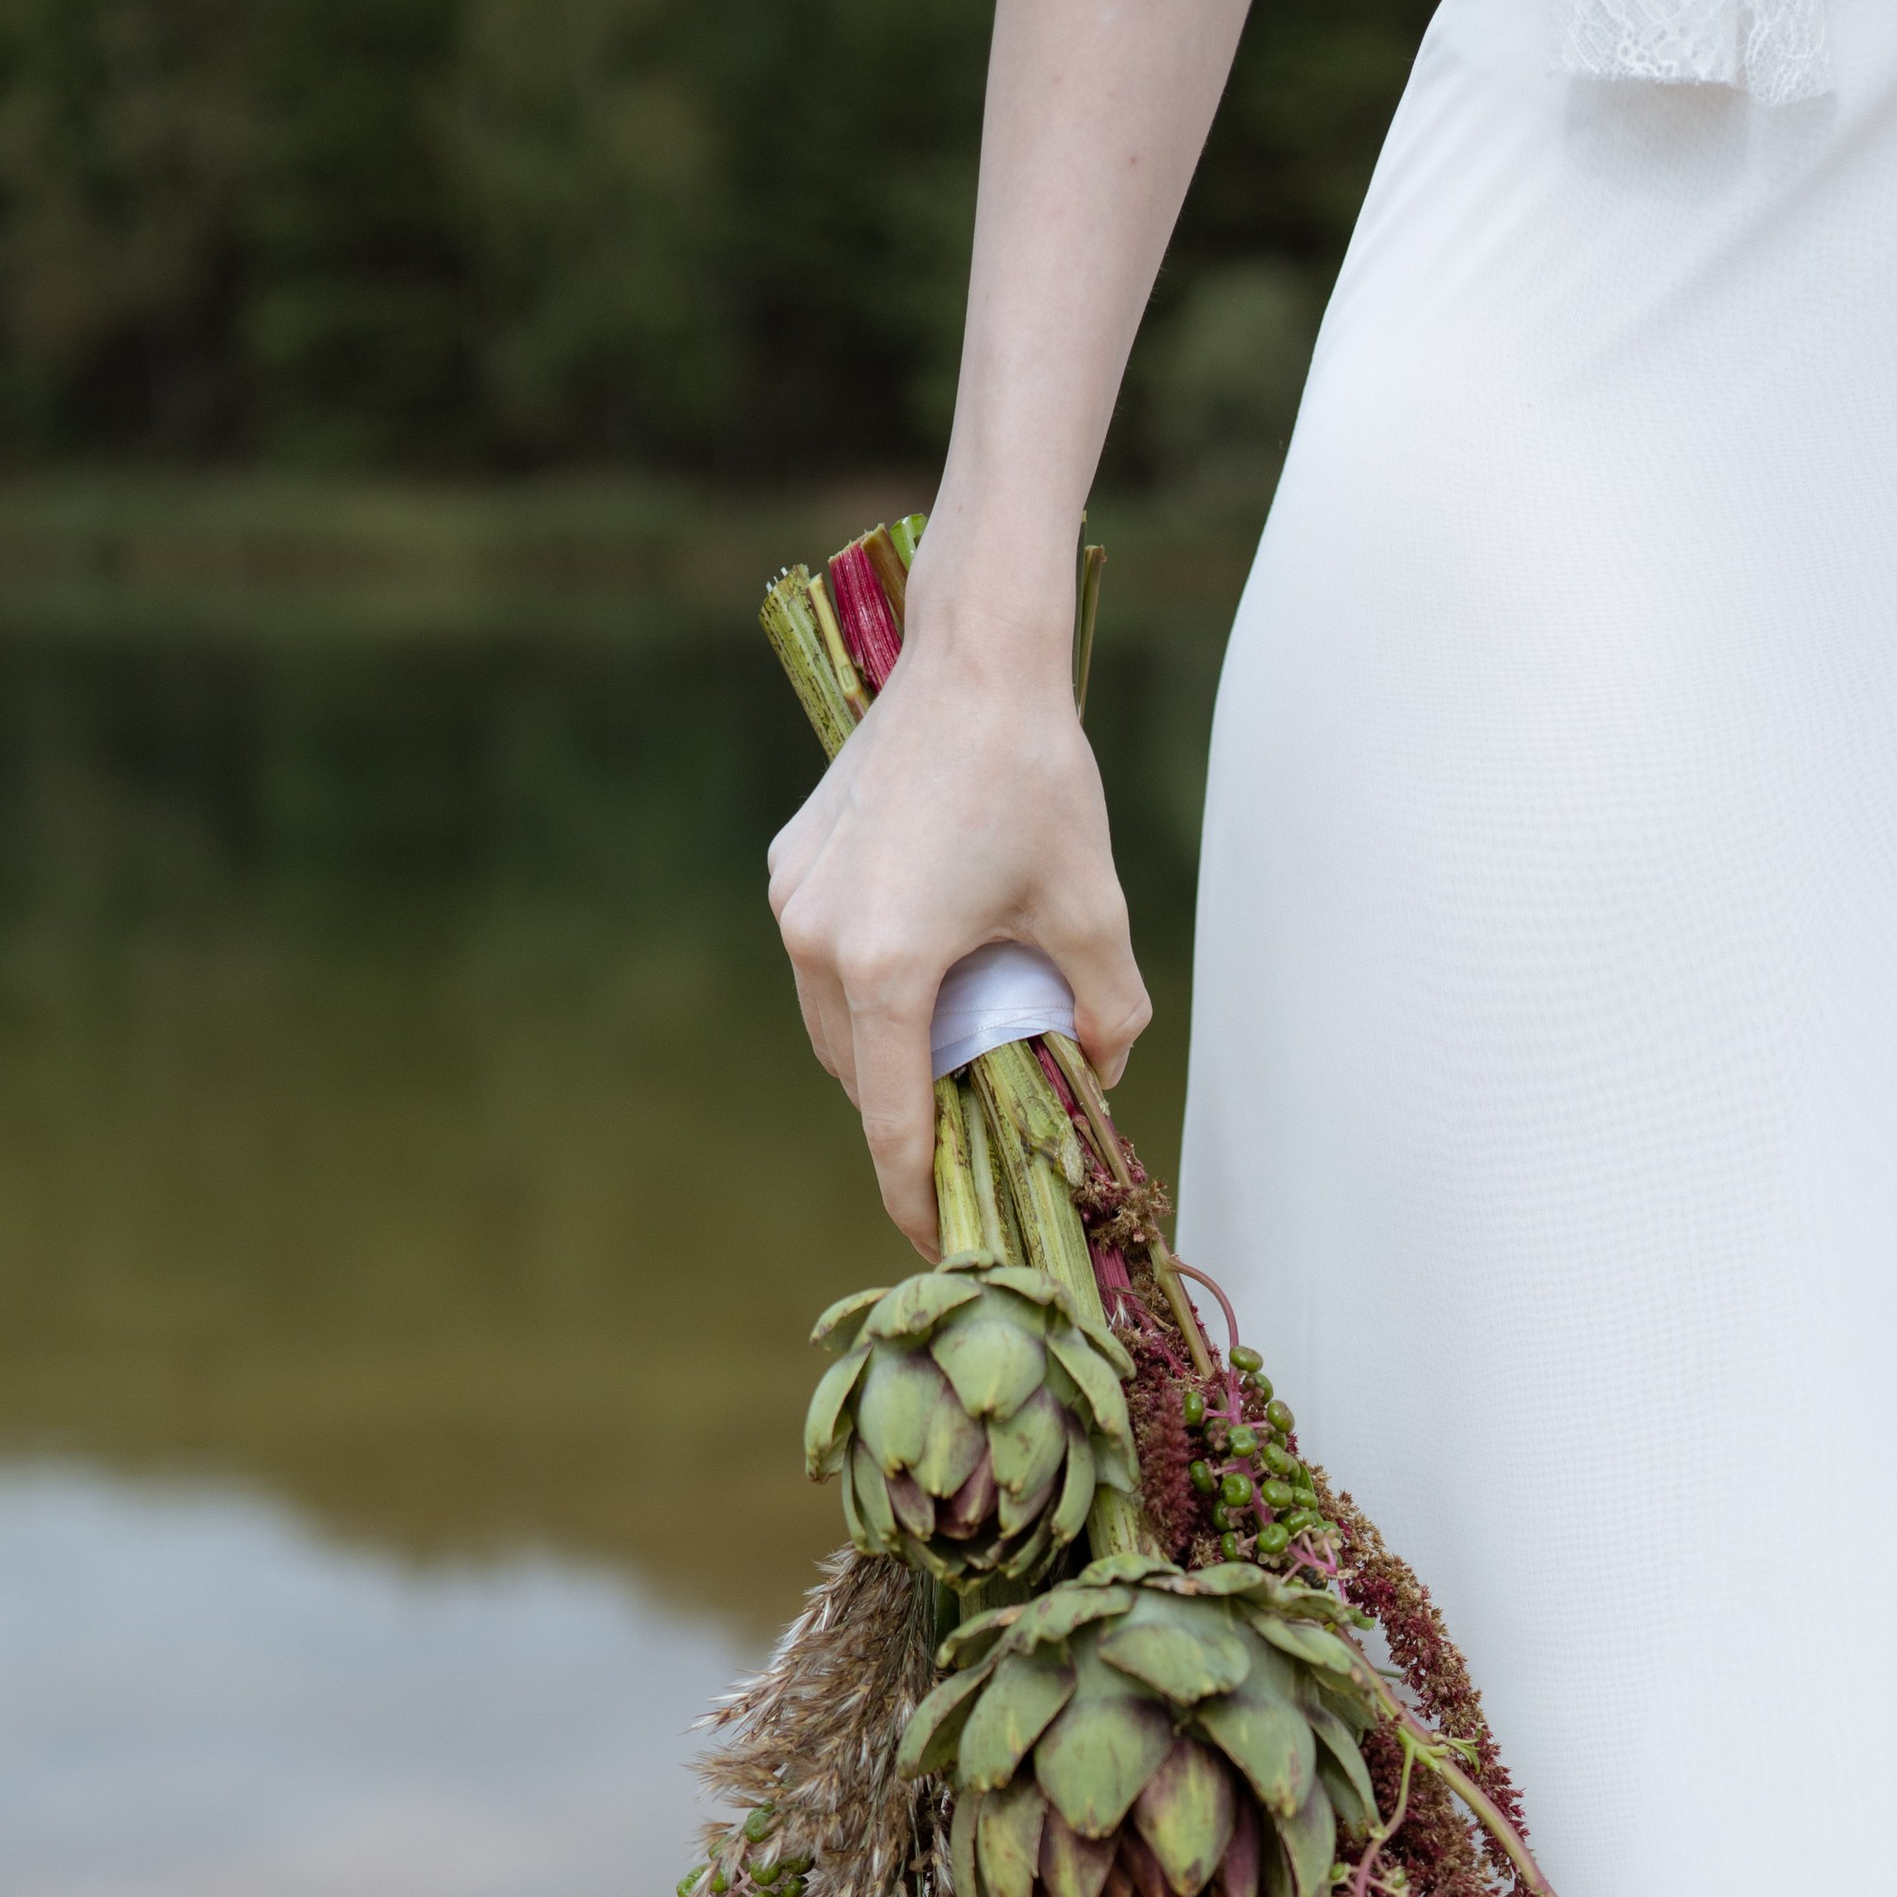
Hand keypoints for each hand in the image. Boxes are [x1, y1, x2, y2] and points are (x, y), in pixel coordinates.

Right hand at [767, 594, 1151, 1252]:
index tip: (941, 1240)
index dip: (917, 1195)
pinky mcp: (791, 863)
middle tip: (977, 1125)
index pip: (891, 1124)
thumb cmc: (1038, 777)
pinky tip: (928, 959)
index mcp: (886, 969)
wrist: (974, 655)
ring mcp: (794, 900)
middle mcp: (818, 941)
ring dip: (886, 1047)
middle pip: (858, 1075)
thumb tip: (1097, 1074)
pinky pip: (823, 957)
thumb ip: (1105, 1013)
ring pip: (834, 1021)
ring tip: (955, 1041)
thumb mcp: (1094, 911)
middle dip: (910, 1112)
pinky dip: (868, 982)